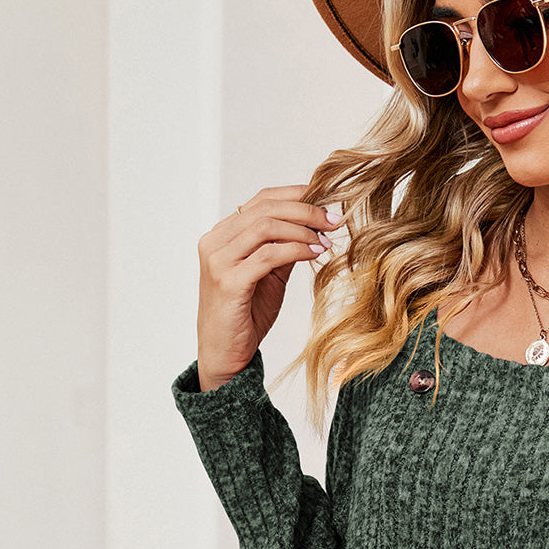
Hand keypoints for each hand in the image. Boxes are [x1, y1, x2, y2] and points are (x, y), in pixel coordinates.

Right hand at [195, 187, 341, 389]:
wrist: (225, 353)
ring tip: (326, 240)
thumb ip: (284, 247)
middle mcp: (215, 242)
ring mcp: (218, 260)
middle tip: (333, 220)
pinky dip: (296, 250)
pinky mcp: (228, 281)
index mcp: (222, 235)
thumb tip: (315, 225)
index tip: (327, 202)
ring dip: (303, 230)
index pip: (261, 200)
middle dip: (305, 211)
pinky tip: (315, 254)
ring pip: (266, 227)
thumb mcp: (270, 274)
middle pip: (265, 208)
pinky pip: (268, 255)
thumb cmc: (246, 315)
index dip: (296, 195)